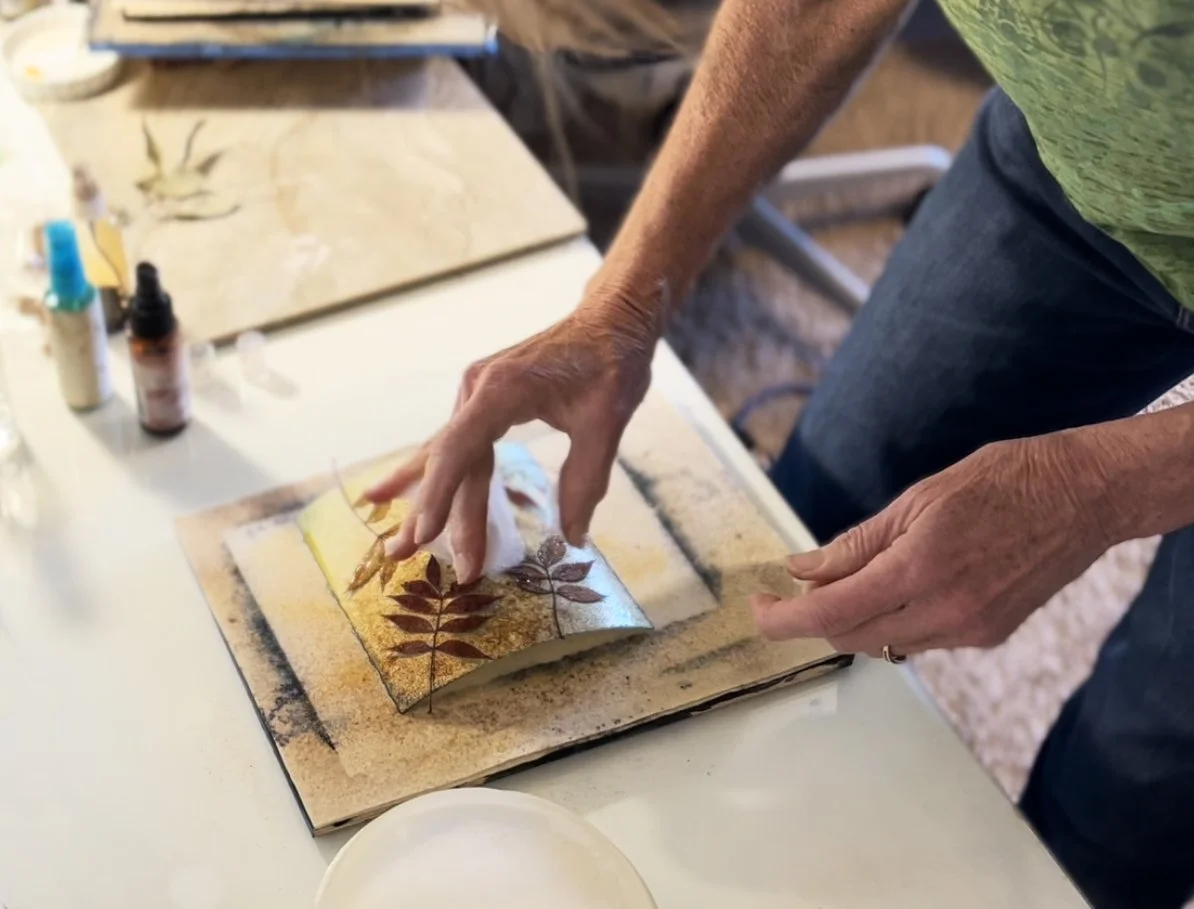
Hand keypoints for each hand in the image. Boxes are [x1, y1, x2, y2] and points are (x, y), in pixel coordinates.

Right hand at [363, 285, 659, 583]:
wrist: (610, 319)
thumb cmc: (611, 363)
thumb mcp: (606, 423)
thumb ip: (584, 480)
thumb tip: (571, 536)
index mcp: (502, 390)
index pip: (460, 451)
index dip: (440, 497)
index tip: (424, 536)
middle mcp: (477, 389)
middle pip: (451, 461)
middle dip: (432, 512)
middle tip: (404, 557)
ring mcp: (476, 393)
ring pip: (449, 456)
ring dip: (426, 498)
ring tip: (393, 540)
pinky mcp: (484, 400)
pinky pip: (457, 445)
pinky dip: (435, 475)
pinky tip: (395, 492)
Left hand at [750, 434, 1115, 656]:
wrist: (1083, 496)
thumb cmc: (1001, 480)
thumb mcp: (917, 499)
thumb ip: (856, 544)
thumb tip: (802, 569)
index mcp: (920, 568)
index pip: (830, 613)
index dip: (783, 618)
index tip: (758, 606)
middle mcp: (945, 610)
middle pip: (849, 635)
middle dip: (811, 616)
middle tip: (793, 586)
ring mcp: (969, 629)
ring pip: (882, 643)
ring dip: (851, 619)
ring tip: (844, 579)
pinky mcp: (987, 635)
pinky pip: (918, 640)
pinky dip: (891, 619)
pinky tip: (893, 587)